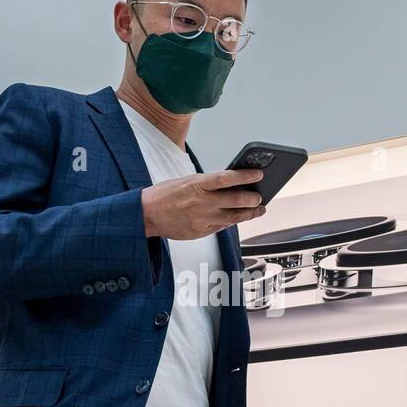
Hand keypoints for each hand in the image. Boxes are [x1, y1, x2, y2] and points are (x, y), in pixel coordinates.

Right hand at [142, 168, 266, 239]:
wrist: (146, 214)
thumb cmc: (166, 195)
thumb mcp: (187, 181)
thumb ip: (208, 184)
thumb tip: (231, 183)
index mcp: (197, 184)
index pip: (227, 178)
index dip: (246, 176)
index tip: (259, 174)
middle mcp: (201, 202)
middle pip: (235, 200)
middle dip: (252, 199)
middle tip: (260, 197)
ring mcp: (202, 219)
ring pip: (233, 217)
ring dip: (249, 213)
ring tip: (258, 210)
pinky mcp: (200, 232)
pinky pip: (221, 227)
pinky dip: (231, 222)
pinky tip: (238, 217)